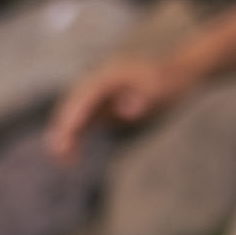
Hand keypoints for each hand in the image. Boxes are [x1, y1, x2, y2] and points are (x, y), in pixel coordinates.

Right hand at [44, 37, 206, 159]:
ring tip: (62, 160)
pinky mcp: (103, 106)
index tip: (67, 135)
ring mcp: (99, 94)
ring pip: (74, 115)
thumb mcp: (161, 90)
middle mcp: (98, 83)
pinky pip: (84, 122)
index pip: (85, 97)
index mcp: (109, 77)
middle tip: (58, 154)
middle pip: (73, 105)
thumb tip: (126, 110)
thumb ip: (144, 99)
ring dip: (66, 135)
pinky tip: (71, 157)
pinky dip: (76, 137)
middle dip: (64, 128)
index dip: (74, 116)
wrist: (177, 74)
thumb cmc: (170, 82)